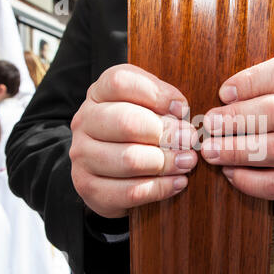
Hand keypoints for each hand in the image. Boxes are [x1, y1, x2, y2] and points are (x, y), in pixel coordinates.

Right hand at [70, 64, 197, 217]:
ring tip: (187, 161)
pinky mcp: (90, 188)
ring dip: (166, 162)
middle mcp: (85, 121)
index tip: (182, 109)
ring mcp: (83, 156)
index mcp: (99, 93)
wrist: (108, 169)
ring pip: (129, 159)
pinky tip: (178, 182)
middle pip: (126, 122)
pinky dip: (160, 188)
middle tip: (190, 139)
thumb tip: (180, 110)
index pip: (121, 82)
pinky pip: (131, 191)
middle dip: (166, 133)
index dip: (157, 94)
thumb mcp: (147, 105)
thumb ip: (163, 100)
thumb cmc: (137, 130)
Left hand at [201, 56, 273, 199]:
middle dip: (238, 119)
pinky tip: (229, 173)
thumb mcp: (256, 94)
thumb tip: (219, 102)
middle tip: (210, 125)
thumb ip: (239, 94)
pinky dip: (251, 180)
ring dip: (238, 151)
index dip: (251, 81)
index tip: (222, 93)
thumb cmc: (264, 113)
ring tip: (211, 152)